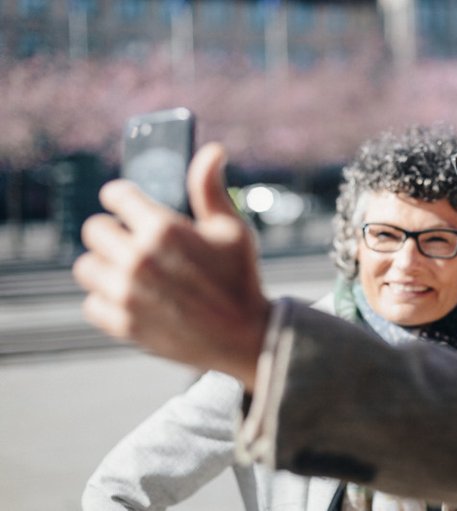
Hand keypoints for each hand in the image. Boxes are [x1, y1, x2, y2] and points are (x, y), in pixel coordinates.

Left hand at [73, 143, 268, 386]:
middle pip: (94, 228)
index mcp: (163, 229)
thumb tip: (212, 150)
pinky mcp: (122, 324)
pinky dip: (107, 300)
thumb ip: (210, 188)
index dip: (123, 197)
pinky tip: (132, 297)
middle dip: (114, 230)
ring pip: (86, 266)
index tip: (128, 203)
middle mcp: (138, 259)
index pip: (115, 195)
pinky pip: (92, 302)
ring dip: (105, 265)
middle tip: (134, 240)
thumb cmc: (241, 279)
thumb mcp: (232, 229)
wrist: (246, 338)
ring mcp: (126, 293)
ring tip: (129, 270)